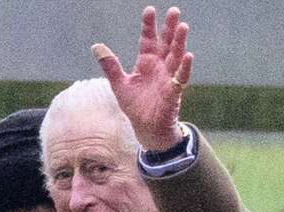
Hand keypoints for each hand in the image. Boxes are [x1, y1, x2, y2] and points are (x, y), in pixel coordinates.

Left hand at [92, 6, 192, 149]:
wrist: (146, 129)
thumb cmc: (136, 106)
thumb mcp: (119, 84)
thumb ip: (110, 65)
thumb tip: (96, 45)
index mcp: (146, 63)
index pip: (148, 40)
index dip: (148, 26)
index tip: (149, 10)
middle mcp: (159, 67)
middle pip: (165, 43)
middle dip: (169, 28)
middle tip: (174, 10)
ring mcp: (168, 78)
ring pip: (175, 57)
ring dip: (179, 43)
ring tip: (182, 26)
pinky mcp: (173, 92)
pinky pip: (180, 78)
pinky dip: (184, 68)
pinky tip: (188, 56)